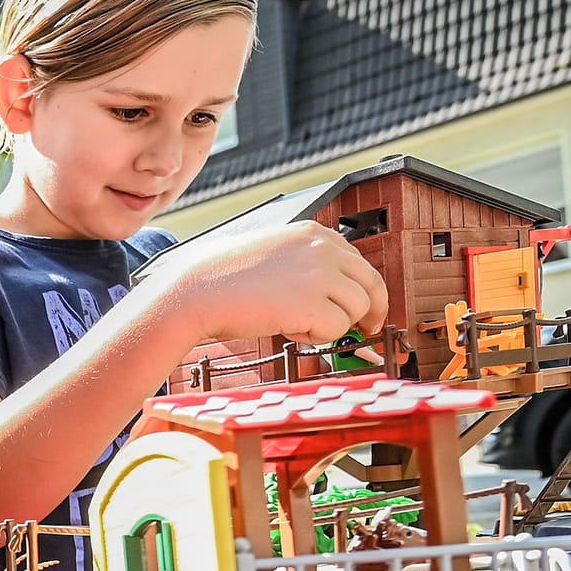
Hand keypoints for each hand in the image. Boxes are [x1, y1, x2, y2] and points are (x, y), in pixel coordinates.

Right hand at [157, 222, 388, 347]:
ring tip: (298, 322)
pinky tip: (287, 327)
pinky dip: (315, 337)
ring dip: (333, 324)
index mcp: (314, 233)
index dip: (366, 291)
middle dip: (370, 312)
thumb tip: (336, 289)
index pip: (360, 263)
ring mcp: (319, 275)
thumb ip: (308, 261)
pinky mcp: (311, 304)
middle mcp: (322, 248)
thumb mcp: (275, 251)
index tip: (365, 308)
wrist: (198, 291)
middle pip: (372, 286)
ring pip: (357, 310)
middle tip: (365, 330)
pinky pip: (335, 330)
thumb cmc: (227, 277)